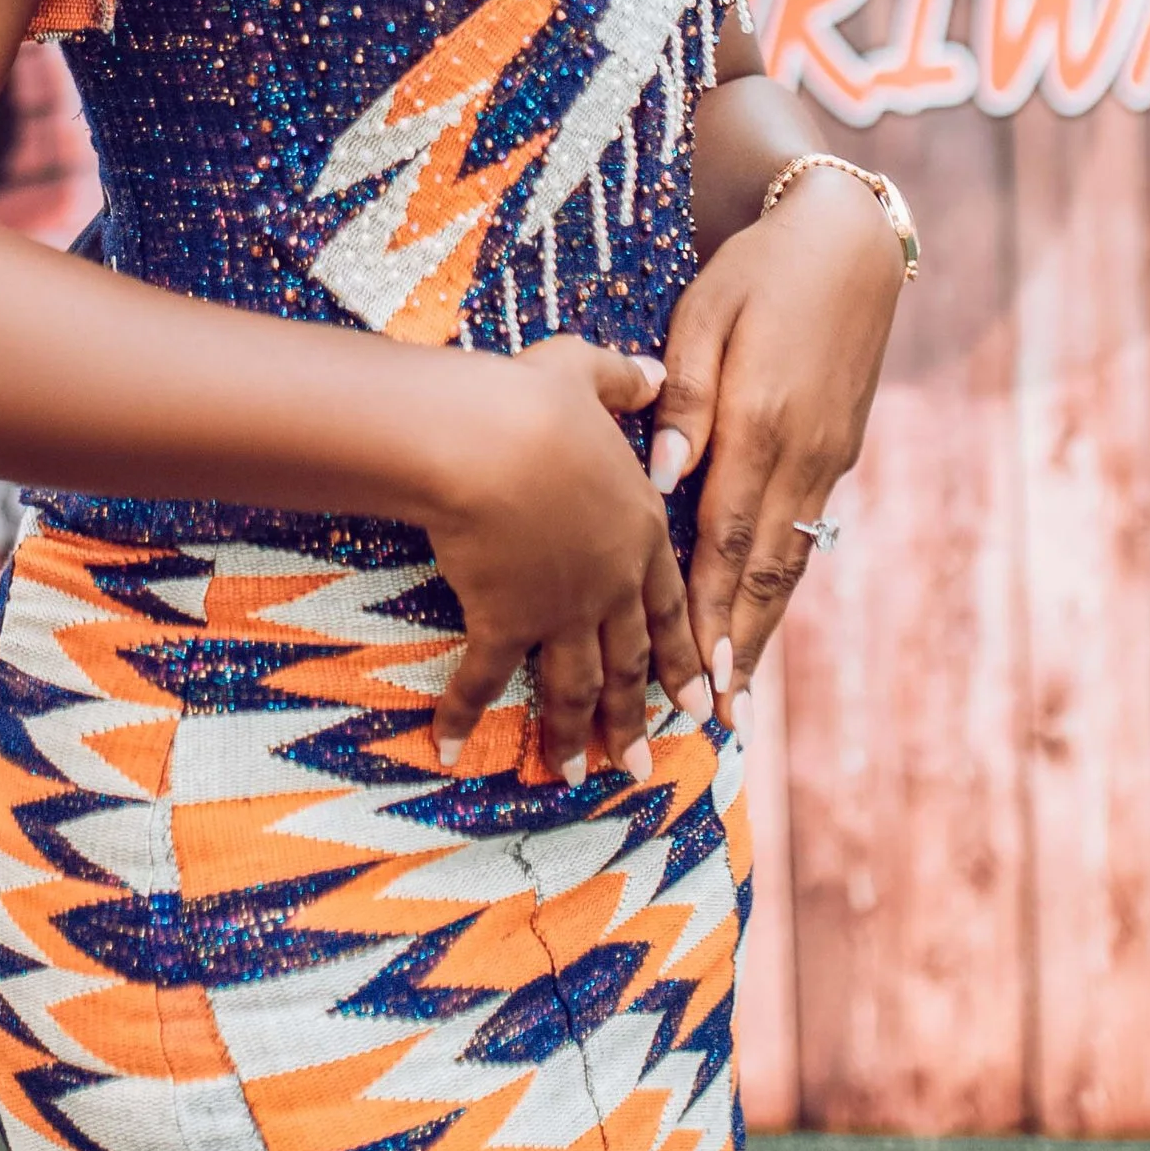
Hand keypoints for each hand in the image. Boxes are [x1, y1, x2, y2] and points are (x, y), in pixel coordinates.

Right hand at [418, 336, 704, 783]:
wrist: (493, 442)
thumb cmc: (536, 400)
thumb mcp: (587, 373)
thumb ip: (624, 380)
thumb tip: (654, 372)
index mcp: (636, 530)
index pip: (670, 606)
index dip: (683, 655)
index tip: (700, 699)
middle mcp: (608, 582)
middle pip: (627, 661)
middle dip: (635, 716)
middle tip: (641, 765)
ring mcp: (560, 609)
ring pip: (573, 685)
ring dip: (574, 735)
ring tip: (575, 778)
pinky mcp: (505, 621)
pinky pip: (482, 680)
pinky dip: (464, 717)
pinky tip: (449, 753)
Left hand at [652, 168, 905, 716]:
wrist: (845, 241)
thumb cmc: (756, 272)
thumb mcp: (705, 318)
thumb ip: (683, 401)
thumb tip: (662, 480)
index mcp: (763, 423)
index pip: (729, 537)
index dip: (711, 611)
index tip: (693, 672)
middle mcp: (804, 454)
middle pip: (767, 570)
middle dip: (739, 644)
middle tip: (713, 711)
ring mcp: (828, 457)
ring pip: (792, 559)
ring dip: (764, 625)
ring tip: (736, 686)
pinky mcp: (838, 451)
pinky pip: (805, 532)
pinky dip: (782, 582)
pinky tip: (762, 613)